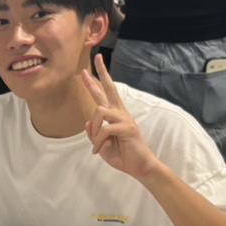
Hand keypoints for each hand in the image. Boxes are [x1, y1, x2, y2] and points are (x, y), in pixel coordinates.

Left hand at [82, 55, 159, 180]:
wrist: (140, 168)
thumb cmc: (123, 156)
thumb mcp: (101, 145)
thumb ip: (94, 133)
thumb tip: (87, 122)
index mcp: (115, 116)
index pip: (104, 94)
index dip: (95, 82)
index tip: (85, 71)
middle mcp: (120, 113)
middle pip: (110, 88)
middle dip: (102, 73)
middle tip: (97, 57)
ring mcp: (125, 119)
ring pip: (99, 111)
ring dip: (94, 131)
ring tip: (96, 147)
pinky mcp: (127, 128)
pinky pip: (104, 128)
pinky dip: (98, 141)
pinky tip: (98, 150)